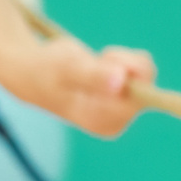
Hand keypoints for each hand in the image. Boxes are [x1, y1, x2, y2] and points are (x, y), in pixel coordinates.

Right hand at [0, 35, 151, 138]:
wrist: (33, 72)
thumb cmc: (47, 69)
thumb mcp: (68, 68)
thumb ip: (93, 75)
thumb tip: (121, 80)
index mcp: (104, 122)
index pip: (139, 96)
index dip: (127, 69)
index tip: (105, 57)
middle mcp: (116, 120)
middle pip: (147, 84)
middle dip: (124, 62)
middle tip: (98, 58)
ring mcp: (121, 108)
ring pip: (145, 73)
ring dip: (122, 59)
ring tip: (95, 62)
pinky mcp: (124, 95)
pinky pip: (142, 69)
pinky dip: (124, 58)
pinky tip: (101, 64)